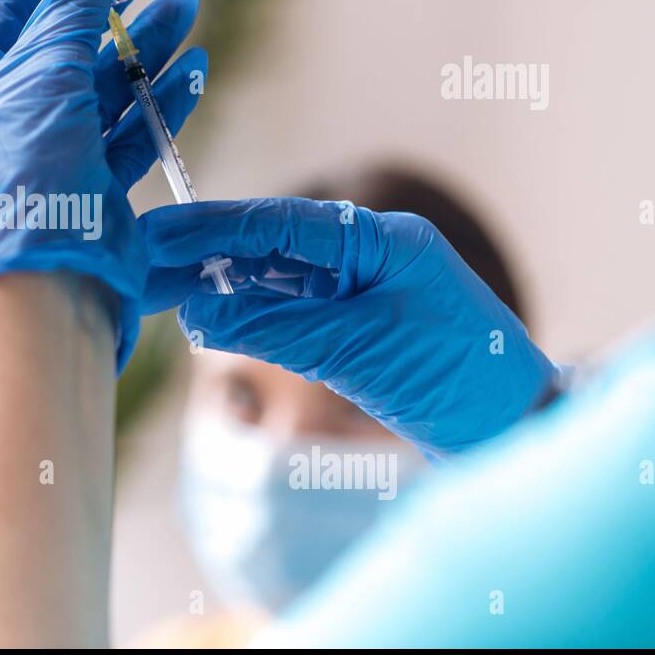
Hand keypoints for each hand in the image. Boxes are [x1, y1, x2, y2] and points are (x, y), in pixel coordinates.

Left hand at [0, 0, 206, 366]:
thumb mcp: (47, 67)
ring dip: (144, 52)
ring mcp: (47, 156)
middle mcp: (0, 122)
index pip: (5, 18)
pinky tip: (191, 71)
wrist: (52, 269)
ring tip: (187, 8)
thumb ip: (72, 4)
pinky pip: (126, 133)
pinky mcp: (90, 187)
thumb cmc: (29, 163)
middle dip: (111, 11)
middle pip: (62, 50)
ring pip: (101, 90)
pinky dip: (158, 104)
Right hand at [140, 197, 561, 456]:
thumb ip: (274, 327)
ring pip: (274, 278)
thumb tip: (198, 313)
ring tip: (156, 290)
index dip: (211, 228)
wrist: (515, 432)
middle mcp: (368, 254)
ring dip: (219, 285)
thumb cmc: (457, 380)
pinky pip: (289, 311)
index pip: (279, 222)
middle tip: (139, 261)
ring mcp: (362, 291)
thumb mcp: (357, 349)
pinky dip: (248, 316)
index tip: (156, 233)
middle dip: (204, 253)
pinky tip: (206, 319)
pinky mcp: (356, 327)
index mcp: (381, 239)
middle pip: (269, 245)